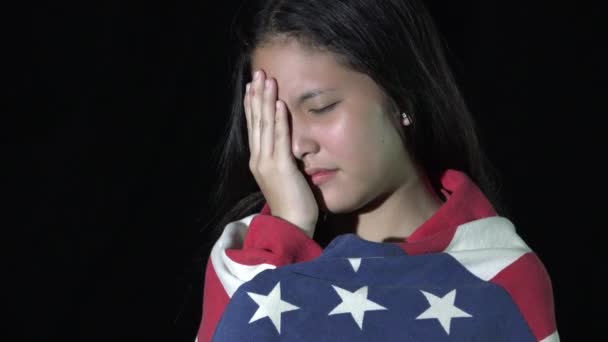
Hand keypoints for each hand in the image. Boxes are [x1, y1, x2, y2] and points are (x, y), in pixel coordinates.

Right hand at [244, 69, 318, 236]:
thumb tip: (287, 147)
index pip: (254, 128)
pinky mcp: (281, 168)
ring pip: (265, 126)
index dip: (253, 106)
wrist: (291, 227)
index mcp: (259, 161)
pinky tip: (280, 104)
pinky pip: (280, 139)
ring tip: (267, 80)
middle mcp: (259, 159)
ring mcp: (268, 163)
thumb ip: (282, 160)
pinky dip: (280, 121)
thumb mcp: (284, 177)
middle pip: (256, 122)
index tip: (252, 87)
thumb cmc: (291, 205)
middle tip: (257, 74)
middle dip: (257, 96)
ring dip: (266, 101)